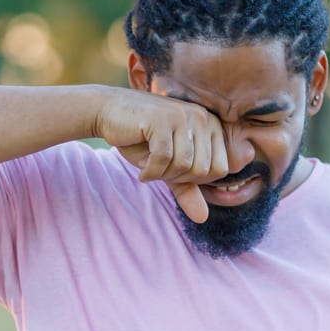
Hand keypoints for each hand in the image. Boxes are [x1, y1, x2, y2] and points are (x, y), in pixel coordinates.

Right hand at [93, 88, 228, 222]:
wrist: (109, 113)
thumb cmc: (141, 139)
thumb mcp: (168, 167)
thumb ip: (187, 189)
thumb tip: (202, 218)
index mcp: (211, 126)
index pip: (220, 169)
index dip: (195, 180)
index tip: (173, 171)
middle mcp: (202, 118)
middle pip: (203, 170)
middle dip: (178, 178)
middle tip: (159, 169)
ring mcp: (182, 116)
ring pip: (184, 165)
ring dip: (162, 174)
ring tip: (150, 166)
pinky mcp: (161, 119)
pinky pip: (163, 158)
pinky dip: (150, 171)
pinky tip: (142, 169)